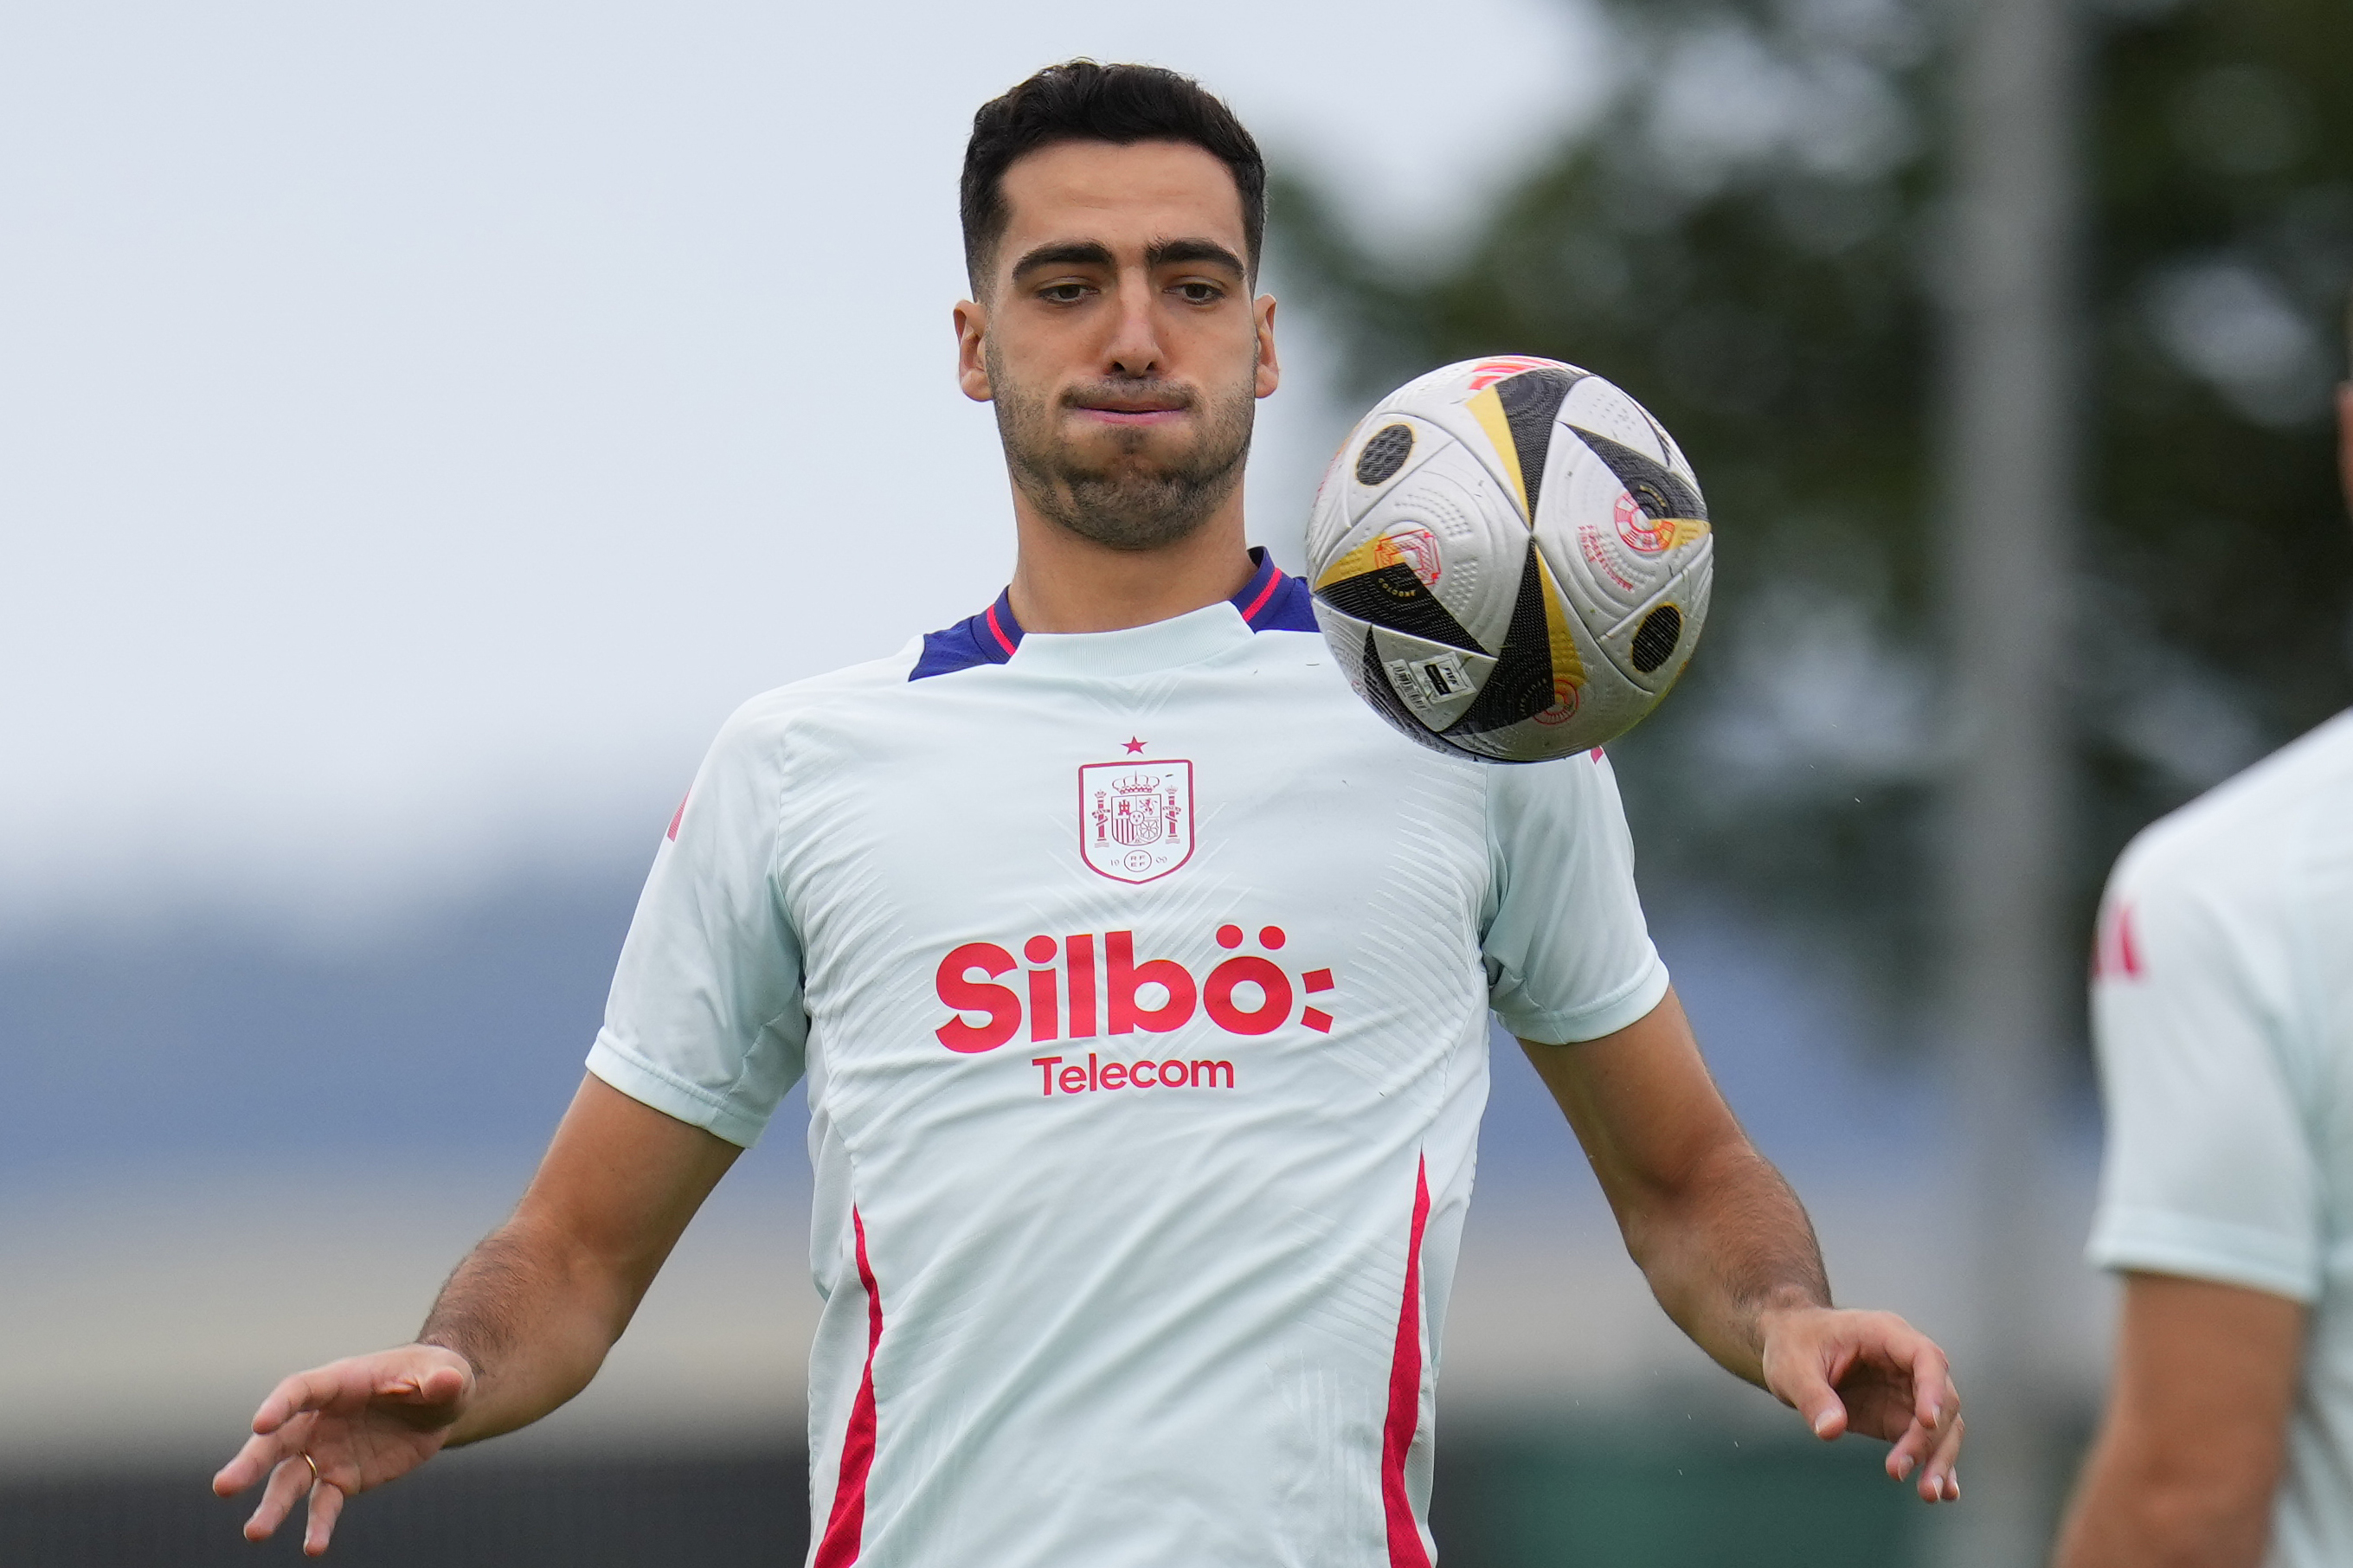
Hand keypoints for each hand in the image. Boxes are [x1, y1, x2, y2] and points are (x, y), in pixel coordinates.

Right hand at [211, 1344, 474, 1554]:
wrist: (439, 1404)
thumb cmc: (437, 1376)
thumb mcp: (447, 1373)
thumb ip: (442, 1379)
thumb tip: (444, 1383)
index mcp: (340, 1382)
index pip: (300, 1390)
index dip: (280, 1405)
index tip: (259, 1425)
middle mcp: (321, 1418)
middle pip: (278, 1441)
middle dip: (251, 1462)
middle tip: (224, 1487)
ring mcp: (327, 1451)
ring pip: (290, 1480)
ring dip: (272, 1505)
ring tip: (255, 1533)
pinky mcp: (343, 1479)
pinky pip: (324, 1505)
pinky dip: (318, 1526)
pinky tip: (313, 1548)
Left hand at [1759, 1306, 1962, 1502]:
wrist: (1790, 1346)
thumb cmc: (1794, 1344)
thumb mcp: (1792, 1366)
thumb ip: (1812, 1396)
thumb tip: (1831, 1430)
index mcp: (1885, 1334)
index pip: (1926, 1358)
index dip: (1932, 1390)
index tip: (1928, 1422)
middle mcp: (1906, 1362)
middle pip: (1942, 1398)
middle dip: (1931, 1438)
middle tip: (1901, 1470)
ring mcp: (1908, 1391)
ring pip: (1943, 1426)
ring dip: (1939, 1459)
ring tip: (1928, 1493)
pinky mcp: (1900, 1416)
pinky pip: (1928, 1441)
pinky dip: (1936, 1463)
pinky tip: (1946, 1492)